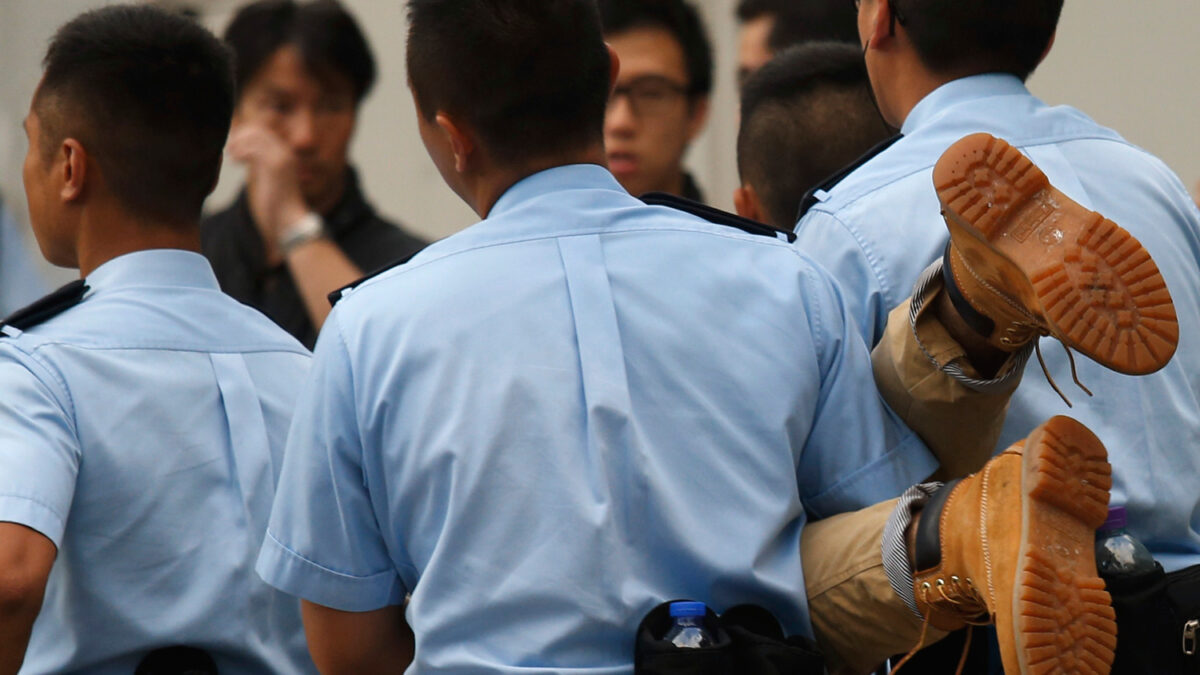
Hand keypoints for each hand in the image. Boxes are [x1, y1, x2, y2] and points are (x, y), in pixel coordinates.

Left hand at [226, 124, 310, 246]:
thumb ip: (259, 167)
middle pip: (259, 130)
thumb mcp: (267, 180)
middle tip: (230, 149)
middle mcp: (285, 153)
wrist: (289, 222)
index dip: (246, 135)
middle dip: (241, 136)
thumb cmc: (276, 206)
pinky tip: (236, 161)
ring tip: (232, 155)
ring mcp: (281, 158)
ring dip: (240, 143)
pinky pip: (254, 148)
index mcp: (285, 156)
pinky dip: (242, 152)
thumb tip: (245, 158)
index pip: (264, 132)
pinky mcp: (275, 166)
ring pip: (256, 136)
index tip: (234, 147)